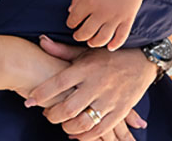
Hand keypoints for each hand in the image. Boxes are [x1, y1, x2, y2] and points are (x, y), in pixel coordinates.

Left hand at [27, 37, 153, 140]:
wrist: (143, 60)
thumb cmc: (109, 55)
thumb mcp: (86, 50)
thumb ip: (62, 51)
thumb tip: (41, 41)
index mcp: (86, 68)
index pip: (58, 83)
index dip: (41, 93)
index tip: (29, 100)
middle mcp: (97, 84)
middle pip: (68, 107)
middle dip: (52, 115)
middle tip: (46, 114)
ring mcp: (109, 99)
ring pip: (83, 122)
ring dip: (67, 127)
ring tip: (61, 123)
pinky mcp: (120, 110)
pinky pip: (100, 130)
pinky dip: (85, 136)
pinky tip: (76, 135)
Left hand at [67, 0, 146, 49]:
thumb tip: (70, 12)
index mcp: (90, 1)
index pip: (75, 19)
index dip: (70, 23)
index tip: (72, 23)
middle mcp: (102, 12)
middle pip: (86, 32)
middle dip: (79, 36)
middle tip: (78, 35)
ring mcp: (116, 17)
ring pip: (102, 38)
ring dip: (94, 43)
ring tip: (90, 41)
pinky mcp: (128, 20)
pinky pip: (121, 37)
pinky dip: (115, 45)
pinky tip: (109, 47)